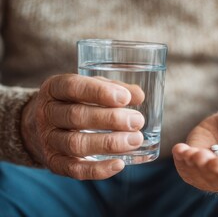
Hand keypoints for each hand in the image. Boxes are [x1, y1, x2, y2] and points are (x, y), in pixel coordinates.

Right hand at [21, 74, 144, 179]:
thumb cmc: (75, 102)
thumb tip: (139, 96)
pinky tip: (120, 164)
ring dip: (109, 144)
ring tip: (136, 140)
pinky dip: (98, 169)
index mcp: (54, 88)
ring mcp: (48, 140)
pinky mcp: (53, 163)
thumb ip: (114, 88)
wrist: (38, 126)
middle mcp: (46, 113)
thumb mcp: (90, 88)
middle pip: (76, 116)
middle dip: (111, 119)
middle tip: (137, 121)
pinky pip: (74, 169)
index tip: (125, 99)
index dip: (99, 92)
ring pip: (76, 144)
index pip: (73, 87)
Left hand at [172, 104, 217, 192]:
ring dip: (190, 166)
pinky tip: (179, 150)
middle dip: (205, 168)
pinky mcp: (200, 166)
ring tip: (184, 151)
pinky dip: (181, 163)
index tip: (215, 163)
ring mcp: (215, 172)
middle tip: (197, 154)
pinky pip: (189, 172)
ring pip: (201, 178)